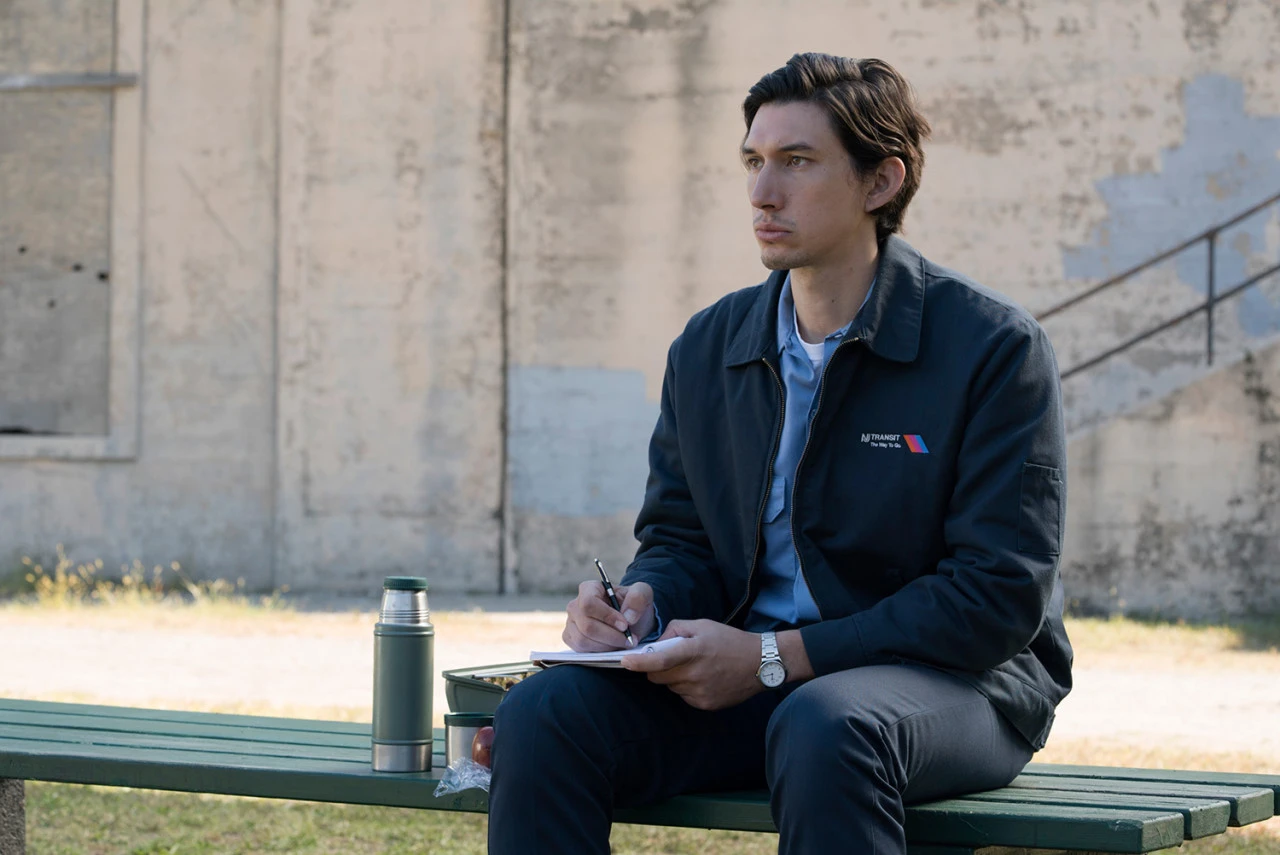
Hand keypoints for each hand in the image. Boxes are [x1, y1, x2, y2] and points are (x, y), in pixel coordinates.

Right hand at [563, 580, 655, 651]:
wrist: (630, 622)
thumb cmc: (633, 606)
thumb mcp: (643, 594)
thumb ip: (638, 598)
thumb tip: (628, 617)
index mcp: (589, 588)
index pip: (589, 603)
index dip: (607, 617)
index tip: (625, 626)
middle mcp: (575, 605)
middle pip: (587, 626)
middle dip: (611, 636)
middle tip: (629, 639)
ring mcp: (570, 623)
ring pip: (583, 640)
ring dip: (607, 646)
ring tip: (623, 642)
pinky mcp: (571, 639)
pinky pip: (580, 650)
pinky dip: (599, 652)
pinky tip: (612, 646)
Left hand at [622, 620, 763, 710]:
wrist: (759, 663)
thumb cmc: (728, 640)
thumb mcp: (702, 625)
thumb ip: (675, 630)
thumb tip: (656, 643)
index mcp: (694, 651)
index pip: (660, 660)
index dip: (639, 662)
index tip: (624, 662)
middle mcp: (695, 674)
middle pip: (657, 676)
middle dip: (656, 667)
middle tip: (671, 657)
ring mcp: (700, 692)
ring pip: (670, 686)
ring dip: (673, 677)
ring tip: (694, 666)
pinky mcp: (705, 704)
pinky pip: (683, 696)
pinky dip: (685, 687)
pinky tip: (703, 677)